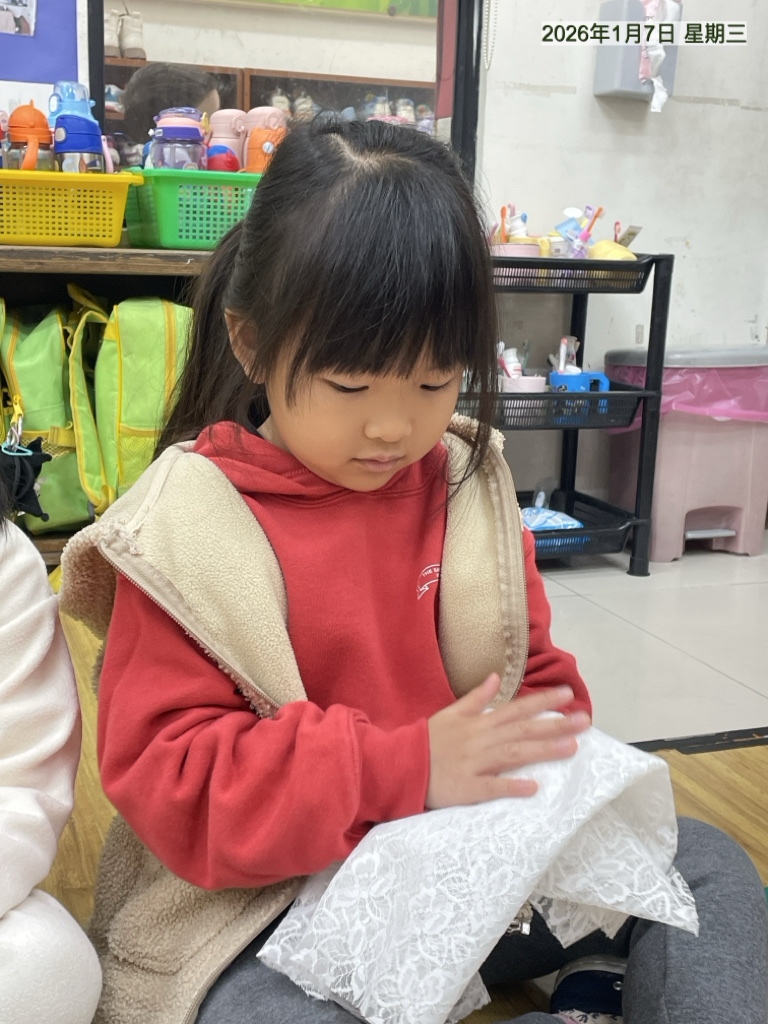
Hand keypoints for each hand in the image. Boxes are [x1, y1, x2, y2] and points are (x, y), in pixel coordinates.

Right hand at [425, 674, 590, 809]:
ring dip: (543, 750)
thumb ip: (475, 697)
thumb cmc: (427, 740)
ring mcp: (475, 764)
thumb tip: (495, 677)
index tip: (568, 694)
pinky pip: (491, 787)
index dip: (543, 701)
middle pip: (523, 730)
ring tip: (571, 748)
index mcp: (478, 722)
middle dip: (555, 724)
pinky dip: (511, 786)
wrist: (401, 764)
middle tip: (584, 721)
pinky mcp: (467, 788)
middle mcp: (481, 740)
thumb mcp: (450, 713)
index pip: (517, 708)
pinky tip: (533, 788)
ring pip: (514, 754)